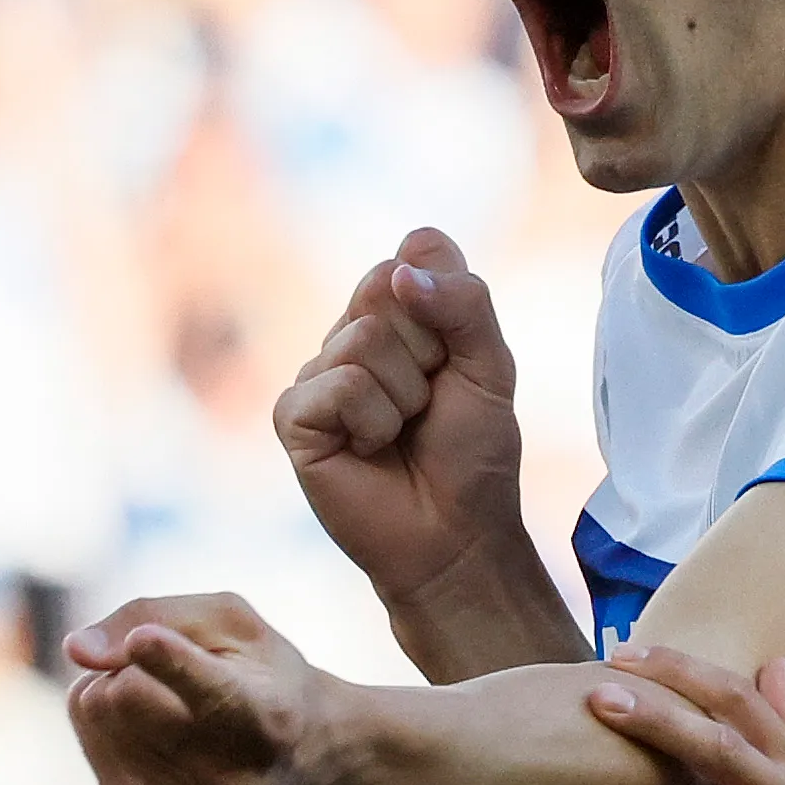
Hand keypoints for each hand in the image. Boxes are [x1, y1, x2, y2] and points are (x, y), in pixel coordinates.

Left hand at [65, 593, 324, 784]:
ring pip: (95, 705)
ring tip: (167, 696)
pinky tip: (150, 721)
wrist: (292, 761)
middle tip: (176, 665)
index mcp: (263, 718)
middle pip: (127, 690)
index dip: (172, 663)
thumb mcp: (235, 623)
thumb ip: (158, 614)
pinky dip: (106, 710)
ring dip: (117, 682)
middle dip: (134, 660)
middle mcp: (224, 773)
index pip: (210, 692)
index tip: (144, 639)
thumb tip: (77, 649)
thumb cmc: (261, 674)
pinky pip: (85, 727)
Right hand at [278, 231, 530, 610]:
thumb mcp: (491, 365)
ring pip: (364, 341)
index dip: (450, 305)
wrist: (456, 534)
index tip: (456, 359)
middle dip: (428, 352)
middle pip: (384, 288)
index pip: (416, 251)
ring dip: (404, 397)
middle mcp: (352, 332)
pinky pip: (338, 386)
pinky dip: (372, 423)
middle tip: (430, 402)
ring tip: (402, 433)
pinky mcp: (293, 415)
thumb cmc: (472, 453)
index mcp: (399, 311)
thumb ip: (464, 302)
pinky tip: (369, 450)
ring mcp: (318, 372)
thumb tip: (399, 274)